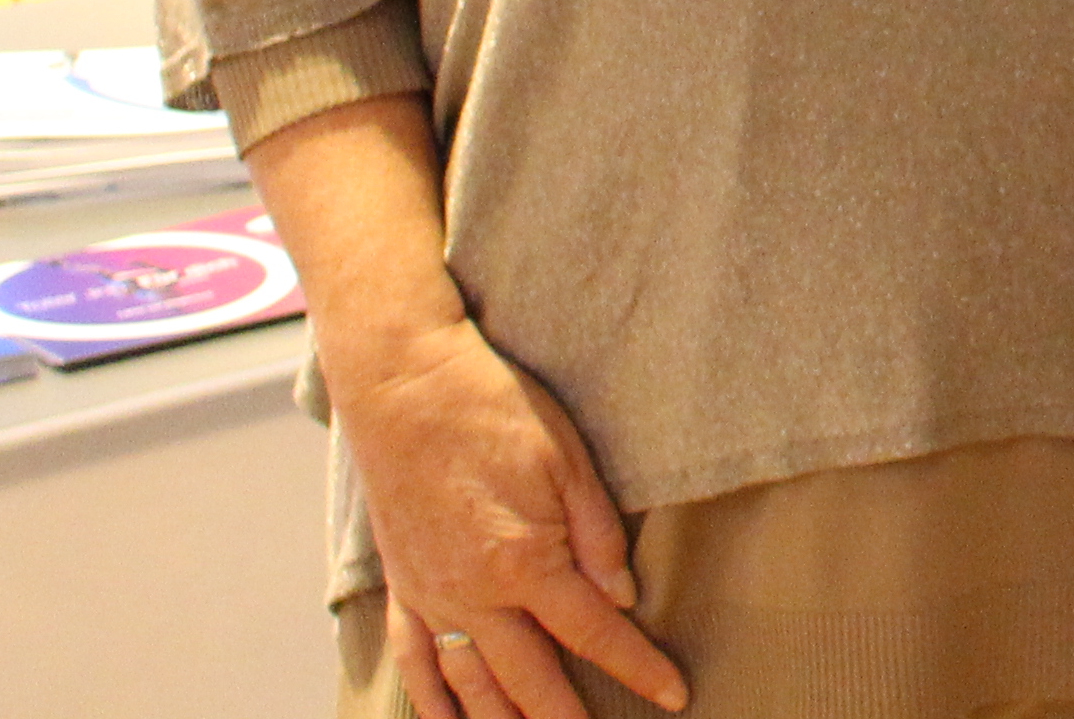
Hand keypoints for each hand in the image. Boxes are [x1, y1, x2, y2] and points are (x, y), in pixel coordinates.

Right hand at [335, 316, 689, 718]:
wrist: (403, 385)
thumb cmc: (493, 410)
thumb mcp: (567, 458)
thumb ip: (596, 534)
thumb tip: (622, 597)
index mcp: (524, 562)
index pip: (593, 635)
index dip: (637, 668)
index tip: (672, 696)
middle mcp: (473, 595)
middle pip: (531, 680)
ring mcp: (431, 597)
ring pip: (471, 688)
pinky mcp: (401, 588)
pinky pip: (415, 664)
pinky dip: (434, 704)